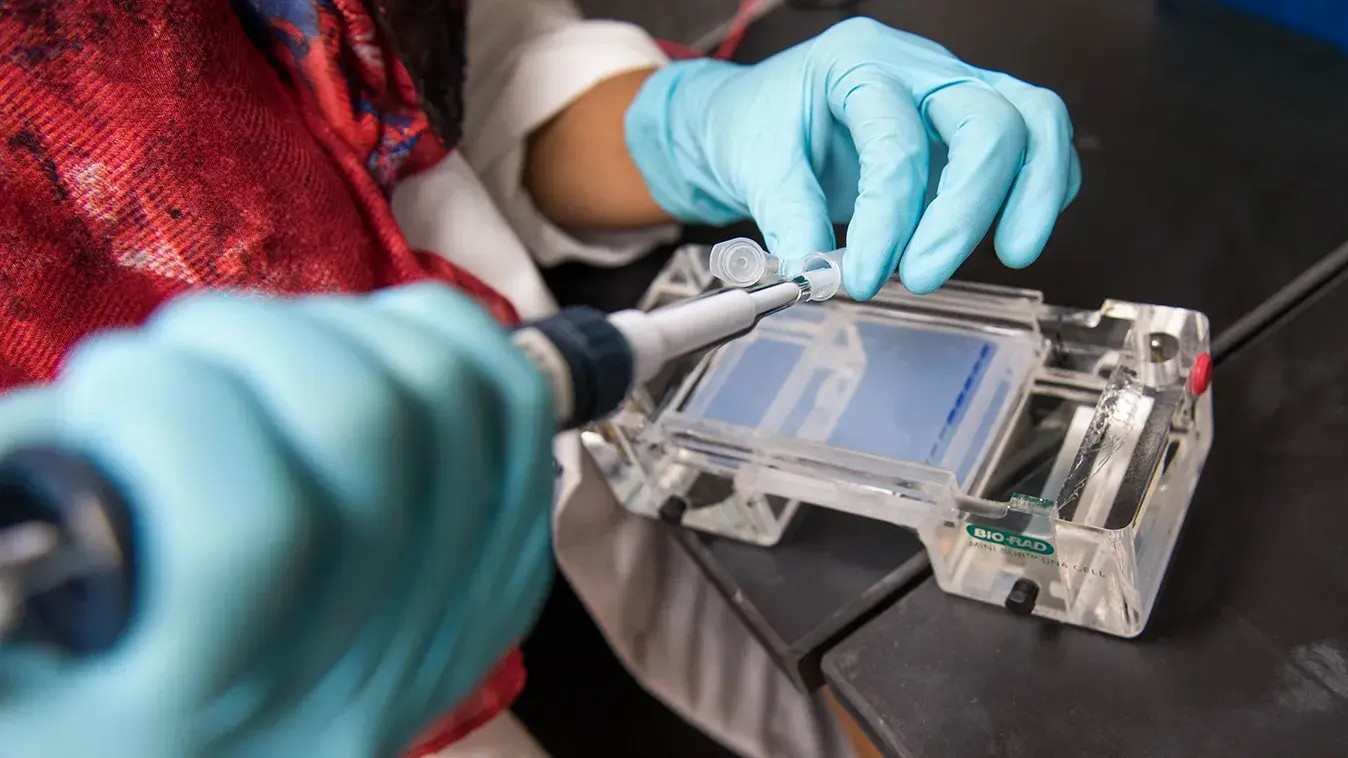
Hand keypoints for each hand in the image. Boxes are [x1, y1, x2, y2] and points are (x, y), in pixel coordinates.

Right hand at [0, 285, 554, 756]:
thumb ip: (24, 520)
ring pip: (449, 397)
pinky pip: (515, 412)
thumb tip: (82, 414)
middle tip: (179, 353)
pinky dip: (442, 338)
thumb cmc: (85, 700)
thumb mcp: (6, 648)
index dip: (160, 402)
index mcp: (200, 713)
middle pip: (366, 426)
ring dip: (340, 326)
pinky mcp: (498, 580)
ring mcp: (445, 628)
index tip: (105, 389)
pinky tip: (365, 341)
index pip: (250, 522)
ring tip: (258, 351)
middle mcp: (348, 681)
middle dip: (251, 335)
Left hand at [625, 17, 1080, 298]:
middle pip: (986, 123)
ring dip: (1032, 193)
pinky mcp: (975, 124)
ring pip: (1033, 122)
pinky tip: (1014, 231)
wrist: (764, 116)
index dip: (887, 219)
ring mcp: (957, 90)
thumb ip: (786, 214)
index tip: (864, 278)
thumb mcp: (754, 164)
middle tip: (925, 275)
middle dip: (966, 211)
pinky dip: (1043, 186)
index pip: (896, 142)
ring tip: (1010, 252)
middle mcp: (919, 66)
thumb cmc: (762, 126)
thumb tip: (814, 270)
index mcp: (857, 62)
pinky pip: (1037, 142)